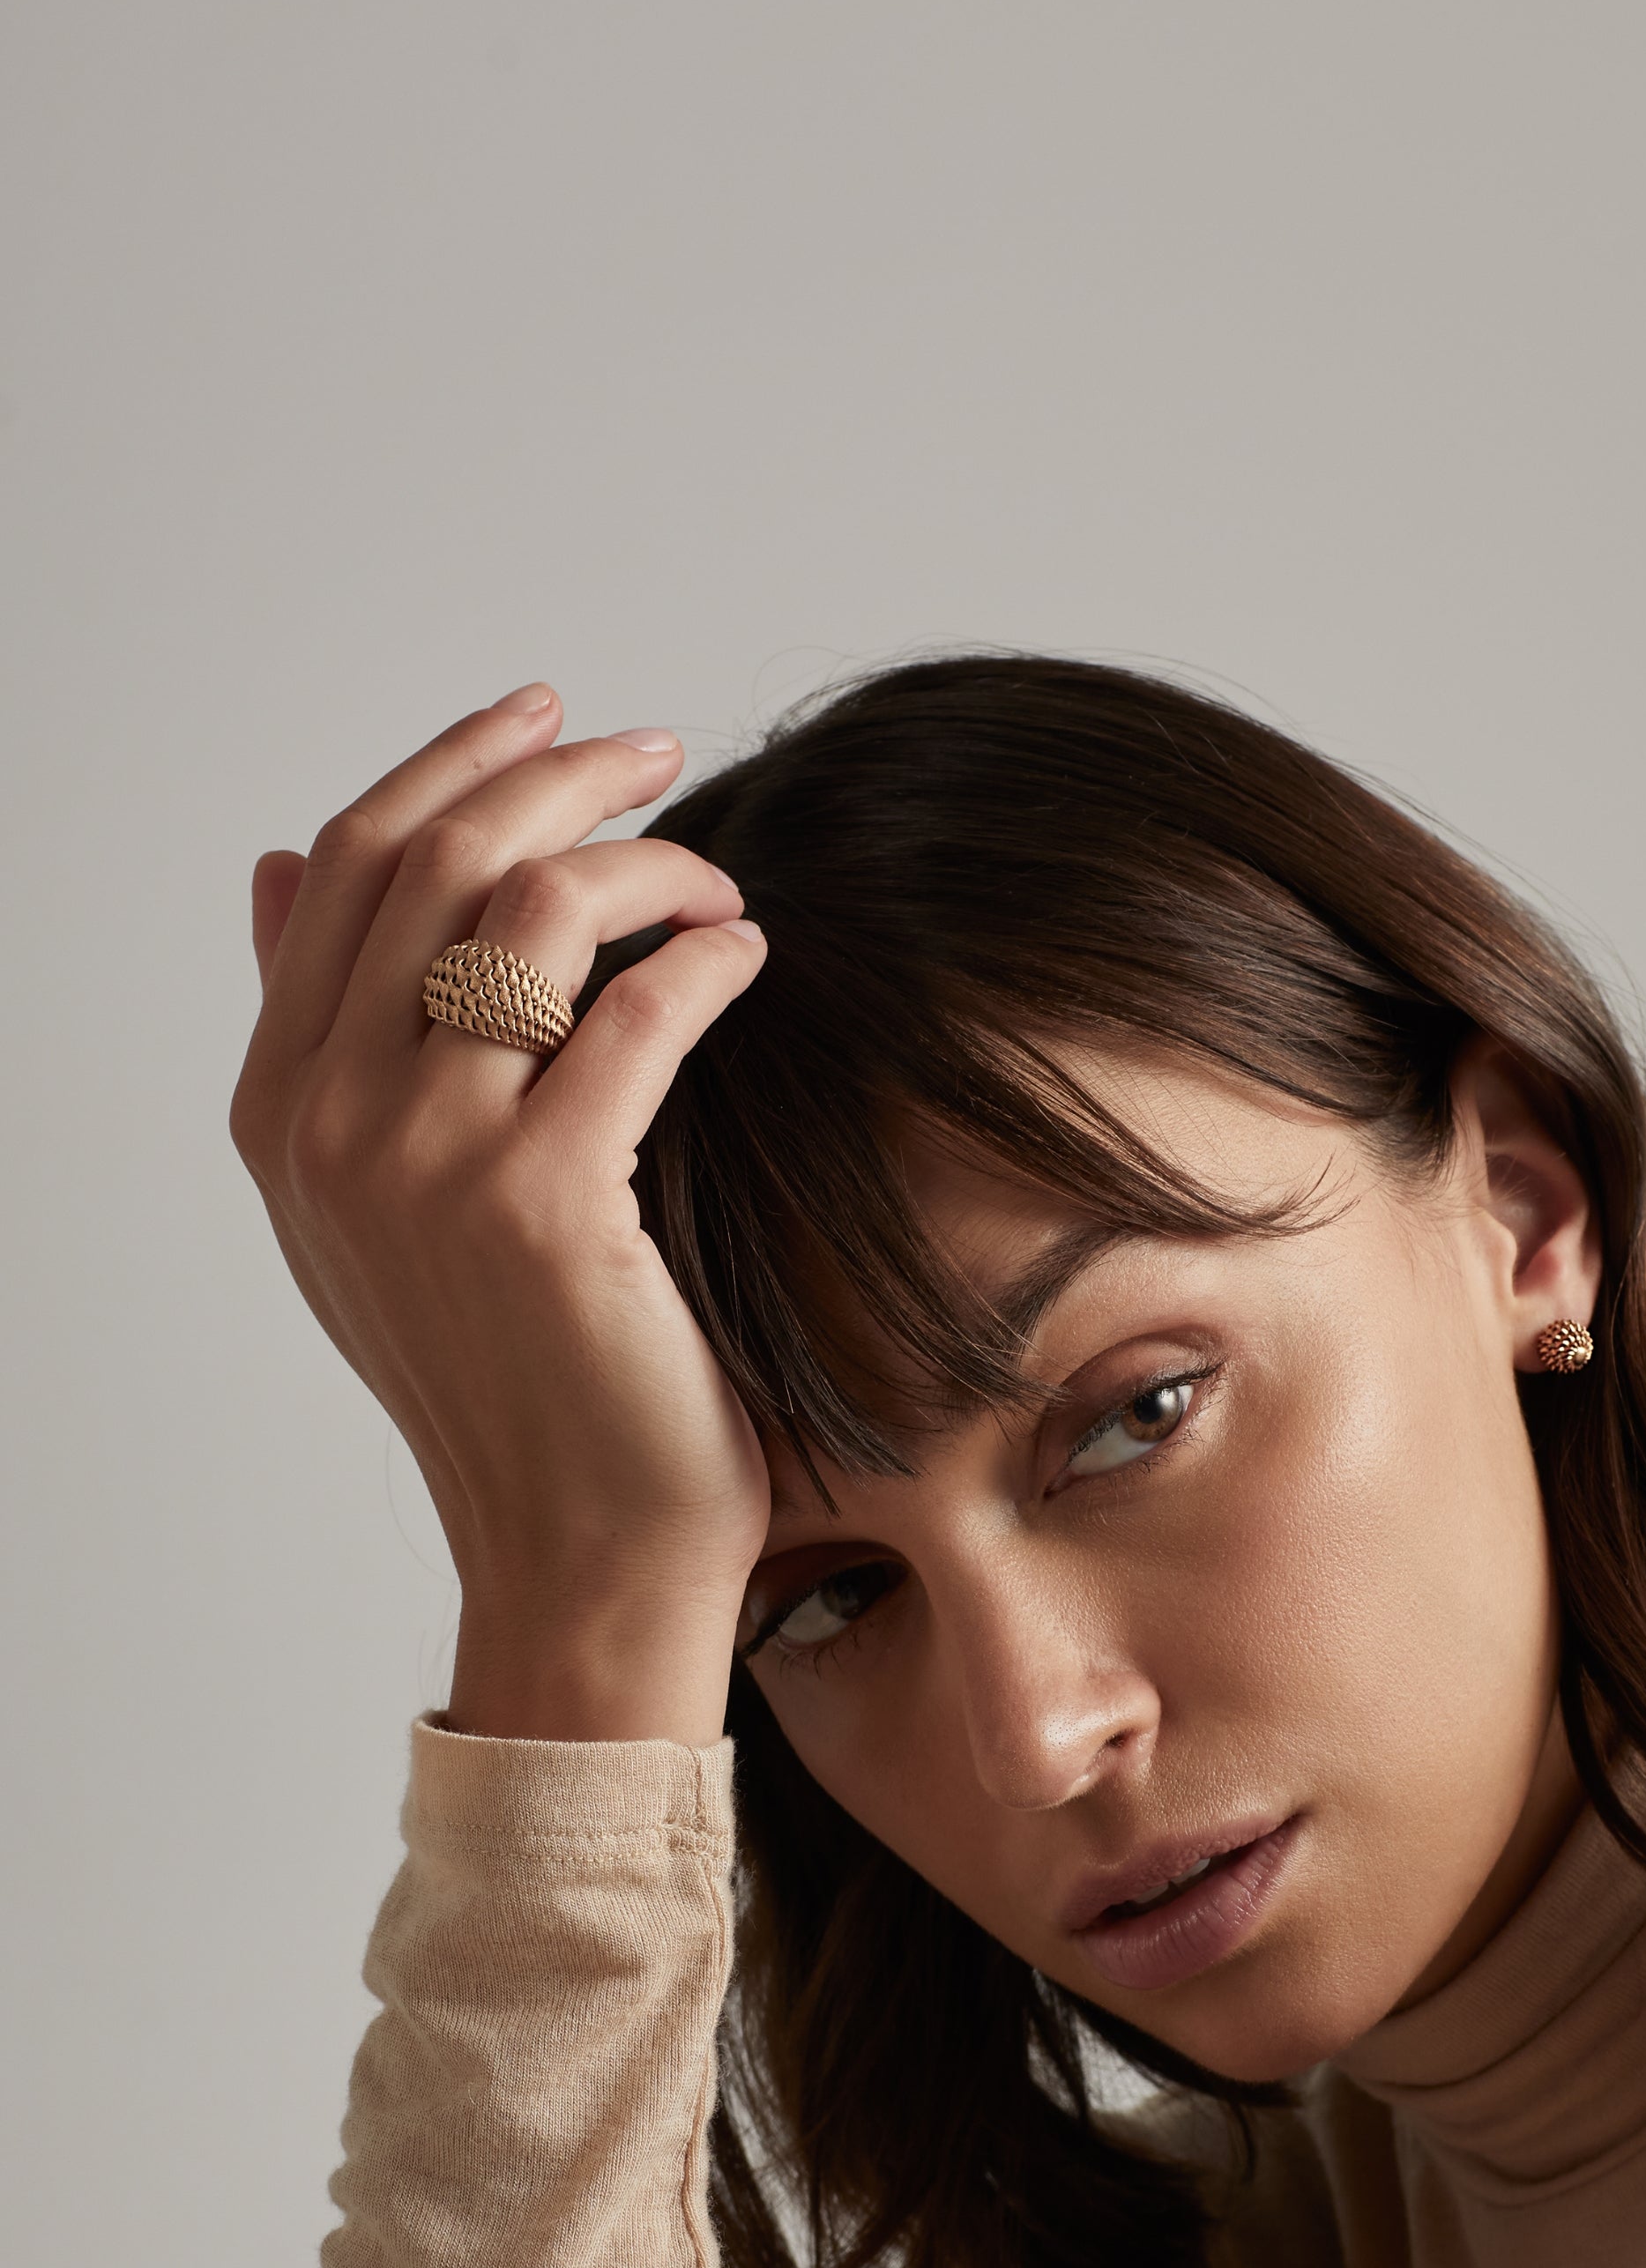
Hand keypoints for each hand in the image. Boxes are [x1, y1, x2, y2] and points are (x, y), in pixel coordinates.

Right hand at [231, 682, 768, 1743]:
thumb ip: (327, 1033)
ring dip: (647, 862)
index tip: (554, 720)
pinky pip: (640, 1005)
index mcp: (279, 1107)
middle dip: (559, 777)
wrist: (577, 1548)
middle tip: (658, 757)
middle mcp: (329, 1122)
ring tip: (715, 888)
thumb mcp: (375, 1201)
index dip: (455, 763)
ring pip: (534, 903)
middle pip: (438, 855)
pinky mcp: (543, 1200)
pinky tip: (747, 958)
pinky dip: (708, 955)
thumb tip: (275, 866)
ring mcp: (427, 1160)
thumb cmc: (511, 1376)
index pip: (349, 861)